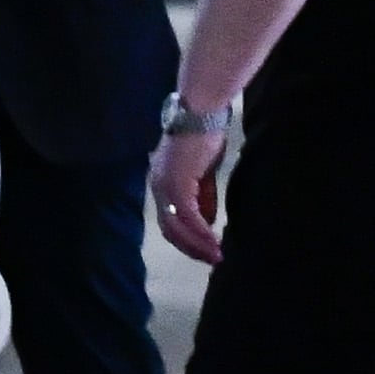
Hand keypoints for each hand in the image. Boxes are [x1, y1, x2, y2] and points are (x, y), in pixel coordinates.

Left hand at [149, 127, 228, 265]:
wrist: (201, 114)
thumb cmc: (205, 136)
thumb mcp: (205, 172)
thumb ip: (204, 196)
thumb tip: (208, 221)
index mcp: (162, 184)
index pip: (170, 220)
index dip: (187, 238)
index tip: (206, 250)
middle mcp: (159, 188)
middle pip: (170, 229)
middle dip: (191, 247)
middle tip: (211, 259)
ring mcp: (166, 187)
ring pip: (178, 227)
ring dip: (197, 244)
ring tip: (215, 255)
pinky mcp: (178, 185)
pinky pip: (188, 217)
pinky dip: (201, 232)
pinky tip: (214, 241)